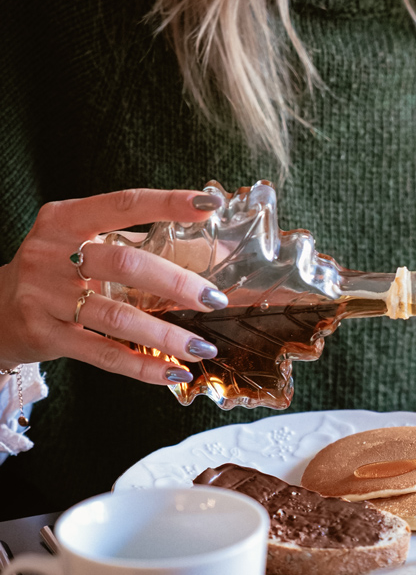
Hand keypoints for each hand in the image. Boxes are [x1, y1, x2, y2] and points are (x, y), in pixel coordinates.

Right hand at [0, 188, 228, 385]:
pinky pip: (102, 353)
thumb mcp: (78, 244)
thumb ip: (129, 243)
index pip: (123, 204)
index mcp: (65, 219)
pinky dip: (141, 366)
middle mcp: (50, 253)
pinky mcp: (43, 334)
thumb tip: (202, 251)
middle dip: (177, 283)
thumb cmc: (53, 273)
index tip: (208, 205)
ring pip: (117, 316)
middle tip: (214, 299)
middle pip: (125, 264)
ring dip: (165, 335)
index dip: (167, 203)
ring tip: (202, 347)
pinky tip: (171, 371)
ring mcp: (43, 295)